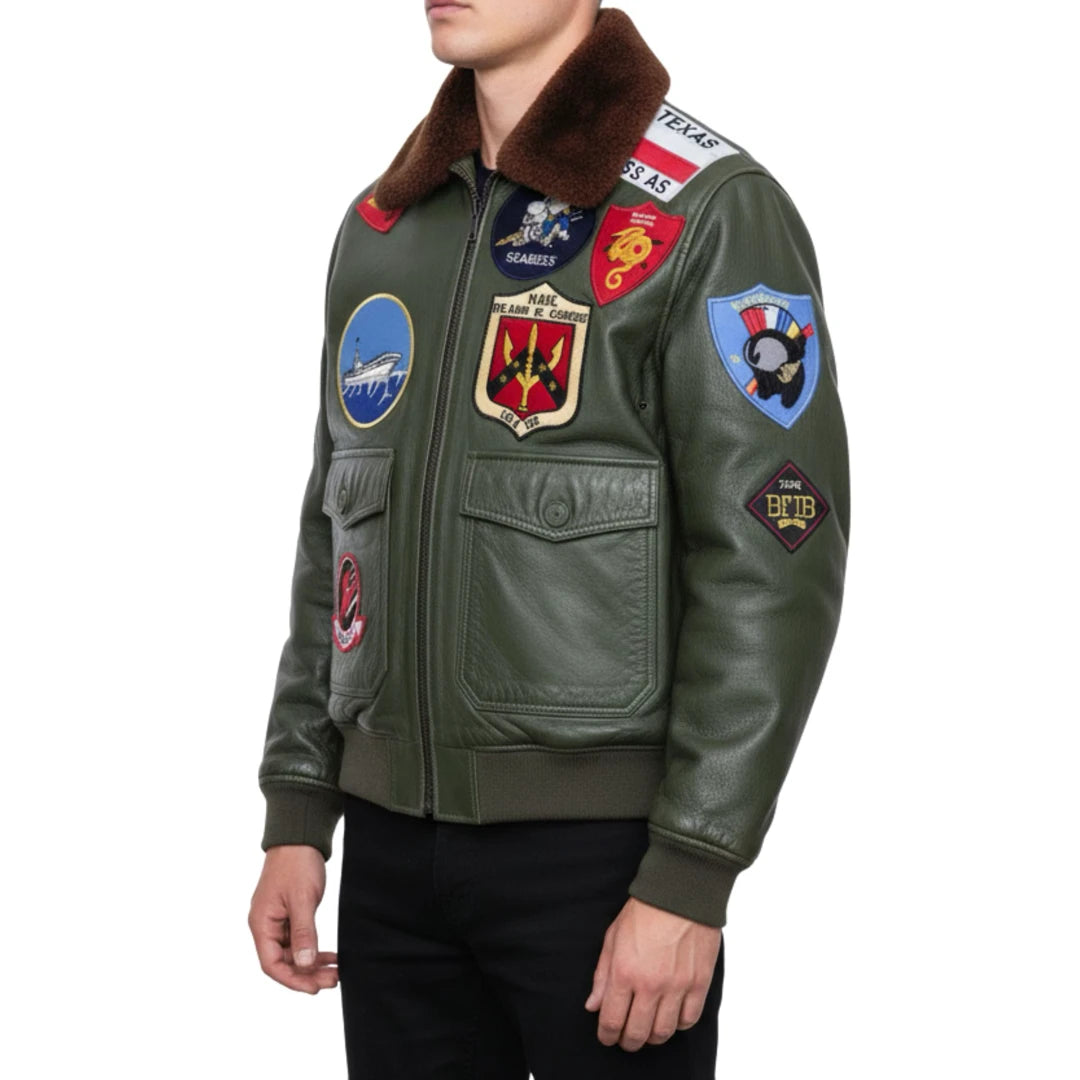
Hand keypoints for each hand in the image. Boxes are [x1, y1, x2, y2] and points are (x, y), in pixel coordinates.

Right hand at [248, 844, 338, 993]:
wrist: (300, 838)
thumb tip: (304, 964)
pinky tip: (331, 956)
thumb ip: (303, 932)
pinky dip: (314, 949)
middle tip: (333, 981)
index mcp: (261, 924)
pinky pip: (299, 941)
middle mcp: (266, 926)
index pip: (271, 964)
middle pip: (283, 962)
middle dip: (307, 975)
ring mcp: (277, 921)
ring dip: (312, 965)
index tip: (315, 988)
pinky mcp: (289, 915)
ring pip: (293, 954)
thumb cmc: (297, 864)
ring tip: (335, 973)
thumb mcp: (302, 899)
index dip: (292, 980)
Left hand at [584, 896, 721, 1051]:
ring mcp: (677, 986)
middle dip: (628, 1042)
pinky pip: (688, 1019)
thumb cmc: (644, 911)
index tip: (607, 1036)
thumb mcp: (613, 937)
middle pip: (637, 1033)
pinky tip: (671, 1017)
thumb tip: (593, 1005)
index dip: (606, 1035)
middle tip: (626, 1040)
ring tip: (647, 1031)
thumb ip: (602, 975)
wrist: (681, 892)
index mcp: (624, 972)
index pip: (611, 1020)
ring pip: (663, 1032)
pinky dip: (678, 1025)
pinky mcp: (699, 983)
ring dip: (652, 1038)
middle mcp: (650, 984)